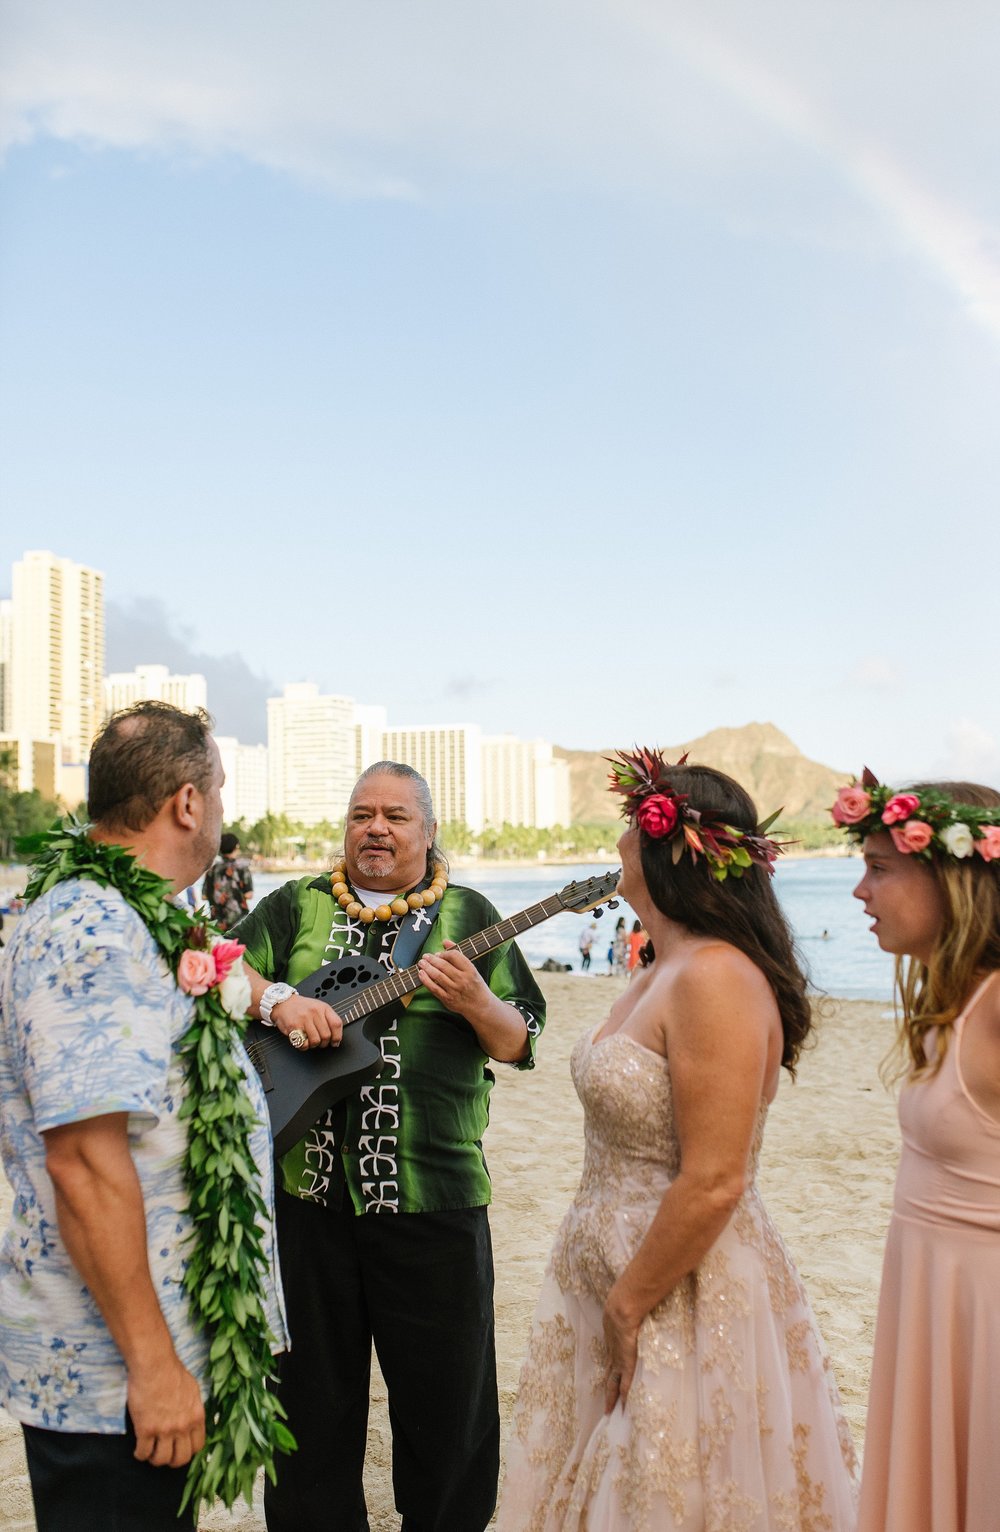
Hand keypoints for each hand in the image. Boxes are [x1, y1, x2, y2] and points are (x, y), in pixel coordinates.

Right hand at [129, 1354, 205, 1466]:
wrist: (154, 1364)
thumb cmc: (172, 1371)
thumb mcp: (193, 1390)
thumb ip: (193, 1408)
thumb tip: (191, 1419)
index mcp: (197, 1416)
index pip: (197, 1447)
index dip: (187, 1451)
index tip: (179, 1449)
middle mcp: (183, 1426)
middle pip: (180, 1459)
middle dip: (172, 1461)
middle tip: (164, 1455)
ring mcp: (164, 1430)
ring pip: (161, 1460)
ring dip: (155, 1459)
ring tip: (150, 1453)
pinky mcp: (146, 1429)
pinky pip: (143, 1453)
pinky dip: (140, 1454)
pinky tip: (138, 1449)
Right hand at [272, 994, 342, 1049]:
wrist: (283, 1002)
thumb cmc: (301, 1007)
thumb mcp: (318, 1007)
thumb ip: (328, 1019)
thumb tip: (336, 1037)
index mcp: (323, 1008)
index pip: (336, 1024)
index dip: (337, 1036)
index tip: (335, 1042)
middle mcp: (314, 1012)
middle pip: (326, 1035)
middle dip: (324, 1043)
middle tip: (321, 1043)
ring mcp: (304, 1019)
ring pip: (316, 1041)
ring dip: (314, 1045)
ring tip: (310, 1041)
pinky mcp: (294, 1027)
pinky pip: (303, 1043)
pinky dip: (304, 1046)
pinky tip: (303, 1040)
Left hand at [417, 940, 492, 1023]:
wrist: (480, 1005)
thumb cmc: (474, 984)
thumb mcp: (471, 968)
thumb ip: (458, 954)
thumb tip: (445, 941)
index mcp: (470, 970)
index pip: (454, 956)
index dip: (444, 953)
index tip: (438, 954)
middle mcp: (463, 980)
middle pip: (443, 965)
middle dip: (432, 959)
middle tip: (425, 956)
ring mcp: (454, 990)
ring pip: (437, 976)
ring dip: (427, 968)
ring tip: (421, 963)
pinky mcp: (448, 999)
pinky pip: (434, 988)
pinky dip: (426, 980)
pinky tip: (421, 974)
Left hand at [602, 1292, 639, 1413]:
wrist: (622, 1308)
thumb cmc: (626, 1305)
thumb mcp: (624, 1312)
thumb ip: (629, 1316)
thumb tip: (633, 1310)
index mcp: (613, 1342)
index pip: (611, 1362)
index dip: (610, 1373)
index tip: (608, 1382)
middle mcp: (613, 1354)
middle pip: (609, 1377)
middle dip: (608, 1392)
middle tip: (606, 1407)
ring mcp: (619, 1360)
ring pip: (614, 1383)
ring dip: (613, 1398)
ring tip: (610, 1412)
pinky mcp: (626, 1364)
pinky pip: (625, 1383)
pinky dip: (624, 1396)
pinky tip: (624, 1408)